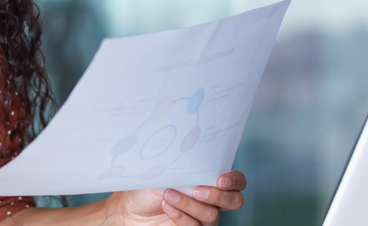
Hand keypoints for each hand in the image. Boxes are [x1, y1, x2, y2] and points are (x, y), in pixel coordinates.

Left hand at [106, 171, 245, 225]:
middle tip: (196, 190)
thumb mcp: (165, 170)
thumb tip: (188, 151)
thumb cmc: (149, 186)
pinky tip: (167, 206)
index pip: (237, 181)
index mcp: (210, 179)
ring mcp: (204, 217)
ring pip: (211, 215)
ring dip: (190, 204)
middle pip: (234, 201)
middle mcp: (212, 199)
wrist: (131, 208)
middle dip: (217, 195)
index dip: (234, 180)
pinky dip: (181, 215)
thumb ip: (182, 165)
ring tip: (169, 194)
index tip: (220, 179)